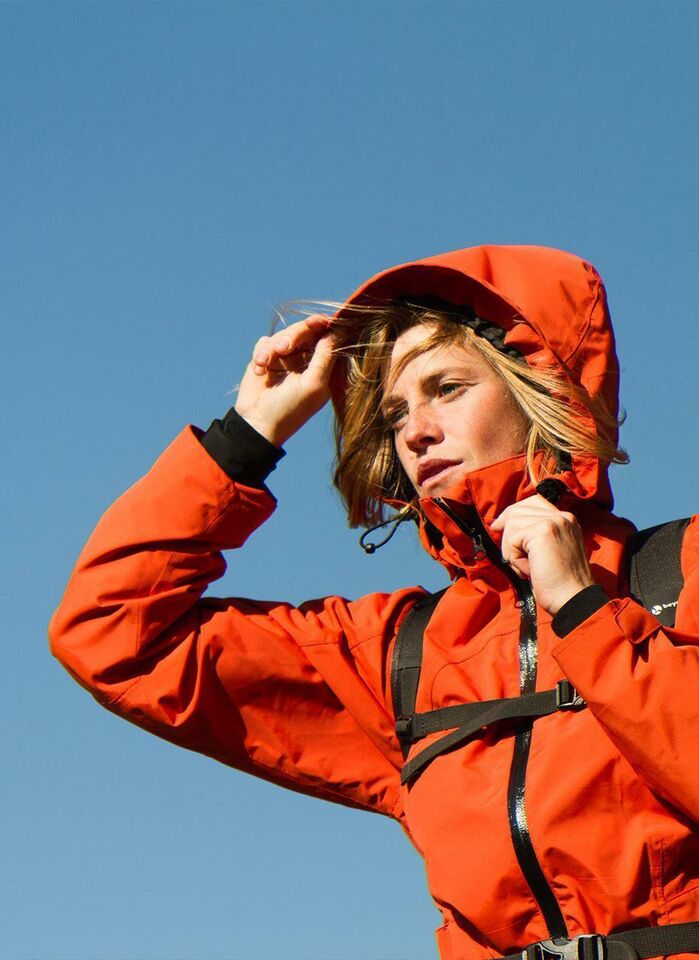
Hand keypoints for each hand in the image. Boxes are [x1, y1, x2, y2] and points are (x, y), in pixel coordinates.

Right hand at [235, 315, 335, 446]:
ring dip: (271, 347)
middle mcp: (304, 361)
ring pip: (282, 335)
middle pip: (304, 331)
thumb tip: (335, 333)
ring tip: (264, 363)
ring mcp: (284, 360)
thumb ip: (325, 357)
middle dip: (293, 335)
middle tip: (283, 347)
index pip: (325, 339)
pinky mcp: (265, 359)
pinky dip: (261, 352)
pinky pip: (265, 342)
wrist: (257, 422)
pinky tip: (260, 369)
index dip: (323, 327)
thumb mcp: (314, 384)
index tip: (320, 320)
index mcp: (321, 367)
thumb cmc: (290, 408)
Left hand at [490, 495, 594, 615]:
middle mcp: (562, 517)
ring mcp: (554, 522)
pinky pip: (512, 539)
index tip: (498, 526)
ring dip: (511, 549)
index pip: (533, 502)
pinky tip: (528, 570)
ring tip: (526, 567)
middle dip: (507, 533)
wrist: (572, 599)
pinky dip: (514, 558)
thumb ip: (534, 534)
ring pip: (512, 523)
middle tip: (512, 557)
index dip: (512, 513)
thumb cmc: (558, 583)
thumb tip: (502, 523)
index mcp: (566, 520)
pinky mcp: (544, 531)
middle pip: (518, 510)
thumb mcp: (548, 551)